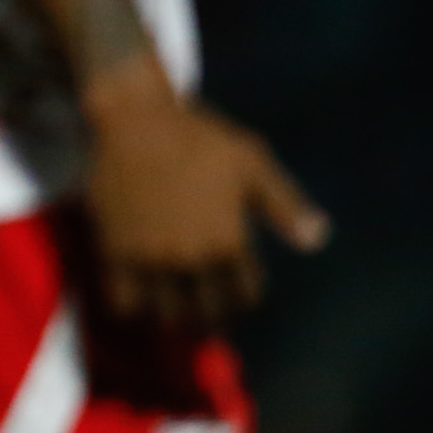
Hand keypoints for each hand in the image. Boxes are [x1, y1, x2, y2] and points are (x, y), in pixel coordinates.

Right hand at [83, 59, 329, 328]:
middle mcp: (192, 257)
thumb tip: (317, 241)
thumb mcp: (250, 159)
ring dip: (172, 317)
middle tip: (203, 308)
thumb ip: (284, 204)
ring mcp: (152, 257)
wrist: (132, 115)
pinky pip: (124, 303)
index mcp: (229, 240)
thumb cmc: (196, 134)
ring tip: (171, 305)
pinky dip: (132, 307)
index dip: (243, 296)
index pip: (245, 298)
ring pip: (166, 316)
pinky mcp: (115, 251)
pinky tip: (137, 292)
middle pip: (207, 316)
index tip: (234, 286)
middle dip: (209, 316)